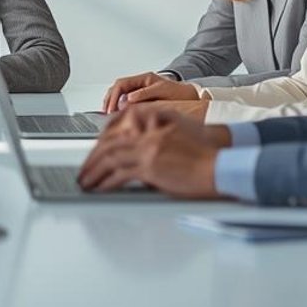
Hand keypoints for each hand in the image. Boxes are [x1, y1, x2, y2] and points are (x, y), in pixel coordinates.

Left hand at [77, 104, 229, 198]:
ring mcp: (148, 148)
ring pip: (110, 158)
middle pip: (110, 143)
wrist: (221, 163)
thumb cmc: (207, 151)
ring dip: (94, 171)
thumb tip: (137, 157)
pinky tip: (100, 187)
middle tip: (84, 169)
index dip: (102, 141)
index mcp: (153, 120)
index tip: (94, 152)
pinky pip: (119, 174)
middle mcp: (147, 132)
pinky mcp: (150, 166)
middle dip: (93, 158)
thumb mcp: (177, 132)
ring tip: (86, 180)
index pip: (118, 127)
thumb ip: (154, 138)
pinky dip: (105, 181)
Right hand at [104, 73, 203, 111]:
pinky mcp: (143, 100)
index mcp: (144, 78)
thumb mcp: (162, 92)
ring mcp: (141, 91)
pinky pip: (127, 102)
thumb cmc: (180, 93)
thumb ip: (144, 95)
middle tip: (106, 113)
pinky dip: (120, 108)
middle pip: (117, 88)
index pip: (121, 84)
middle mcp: (140, 84)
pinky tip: (119, 116)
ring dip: (113, 103)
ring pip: (120, 95)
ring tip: (109, 115)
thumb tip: (127, 100)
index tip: (111, 109)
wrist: (192, 97)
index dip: (113, 96)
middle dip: (109, 100)